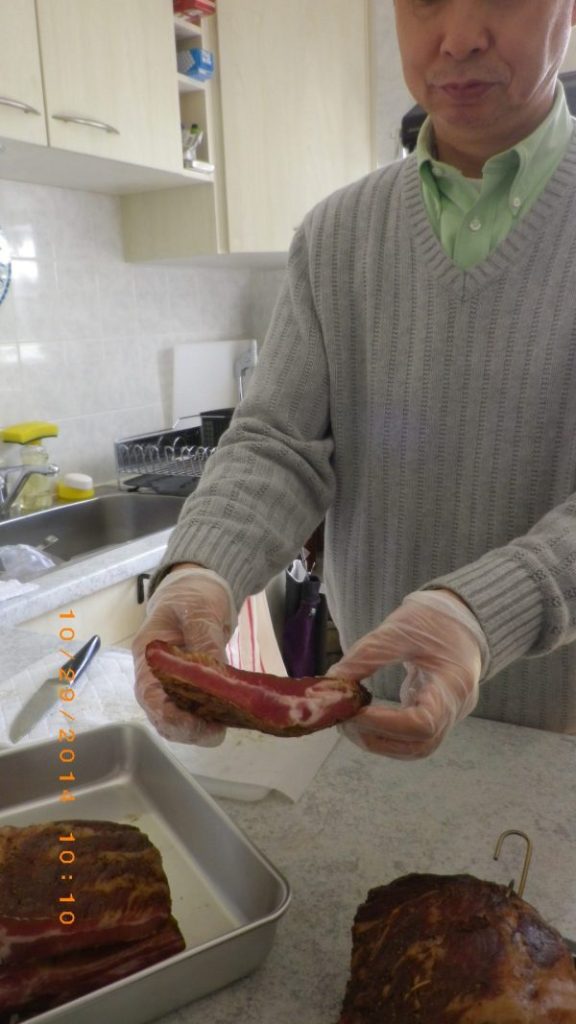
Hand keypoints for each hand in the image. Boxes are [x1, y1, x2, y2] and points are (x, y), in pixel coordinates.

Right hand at [132, 567, 236, 744]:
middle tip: (217, 732)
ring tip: (222, 728)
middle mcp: (153, 674)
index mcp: (148, 655)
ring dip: (196, 729)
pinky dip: (206, 719)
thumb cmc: (192, 594)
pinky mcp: (187, 685)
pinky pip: (191, 710)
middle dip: (186, 730)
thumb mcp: (200, 608)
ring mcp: (169, 681)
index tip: (195, 724)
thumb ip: (204, 638)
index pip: (149, 695)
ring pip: (175, 718)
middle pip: (160, 714)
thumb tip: (213, 670)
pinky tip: (225, 719)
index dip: (169, 715)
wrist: (196, 587)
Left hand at [327, 590, 486, 759]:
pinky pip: (413, 737)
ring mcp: (449, 715)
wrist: (461, 617)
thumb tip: (332, 682)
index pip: (423, 723)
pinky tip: (364, 717)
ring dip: (378, 740)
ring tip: (350, 720)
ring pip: (415, 748)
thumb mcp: (397, 631)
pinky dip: (385, 733)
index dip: (384, 724)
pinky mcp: (437, 714)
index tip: (354, 711)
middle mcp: (456, 708)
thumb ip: (366, 656)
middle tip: (344, 719)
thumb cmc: (433, 619)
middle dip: (376, 737)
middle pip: (419, 745)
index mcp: (453, 684)